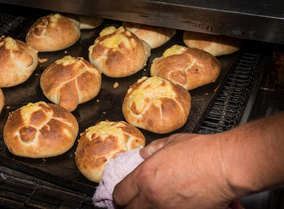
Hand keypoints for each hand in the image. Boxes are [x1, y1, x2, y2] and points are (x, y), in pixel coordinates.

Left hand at [113, 133, 235, 208]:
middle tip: (136, 201)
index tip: (123, 195)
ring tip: (154, 204)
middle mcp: (152, 196)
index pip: (119, 194)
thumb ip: (153, 150)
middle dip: (130, 206)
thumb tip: (144, 154)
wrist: (225, 165)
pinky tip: (170, 206)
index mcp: (144, 176)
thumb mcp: (171, 143)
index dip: (120, 196)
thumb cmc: (202, 152)